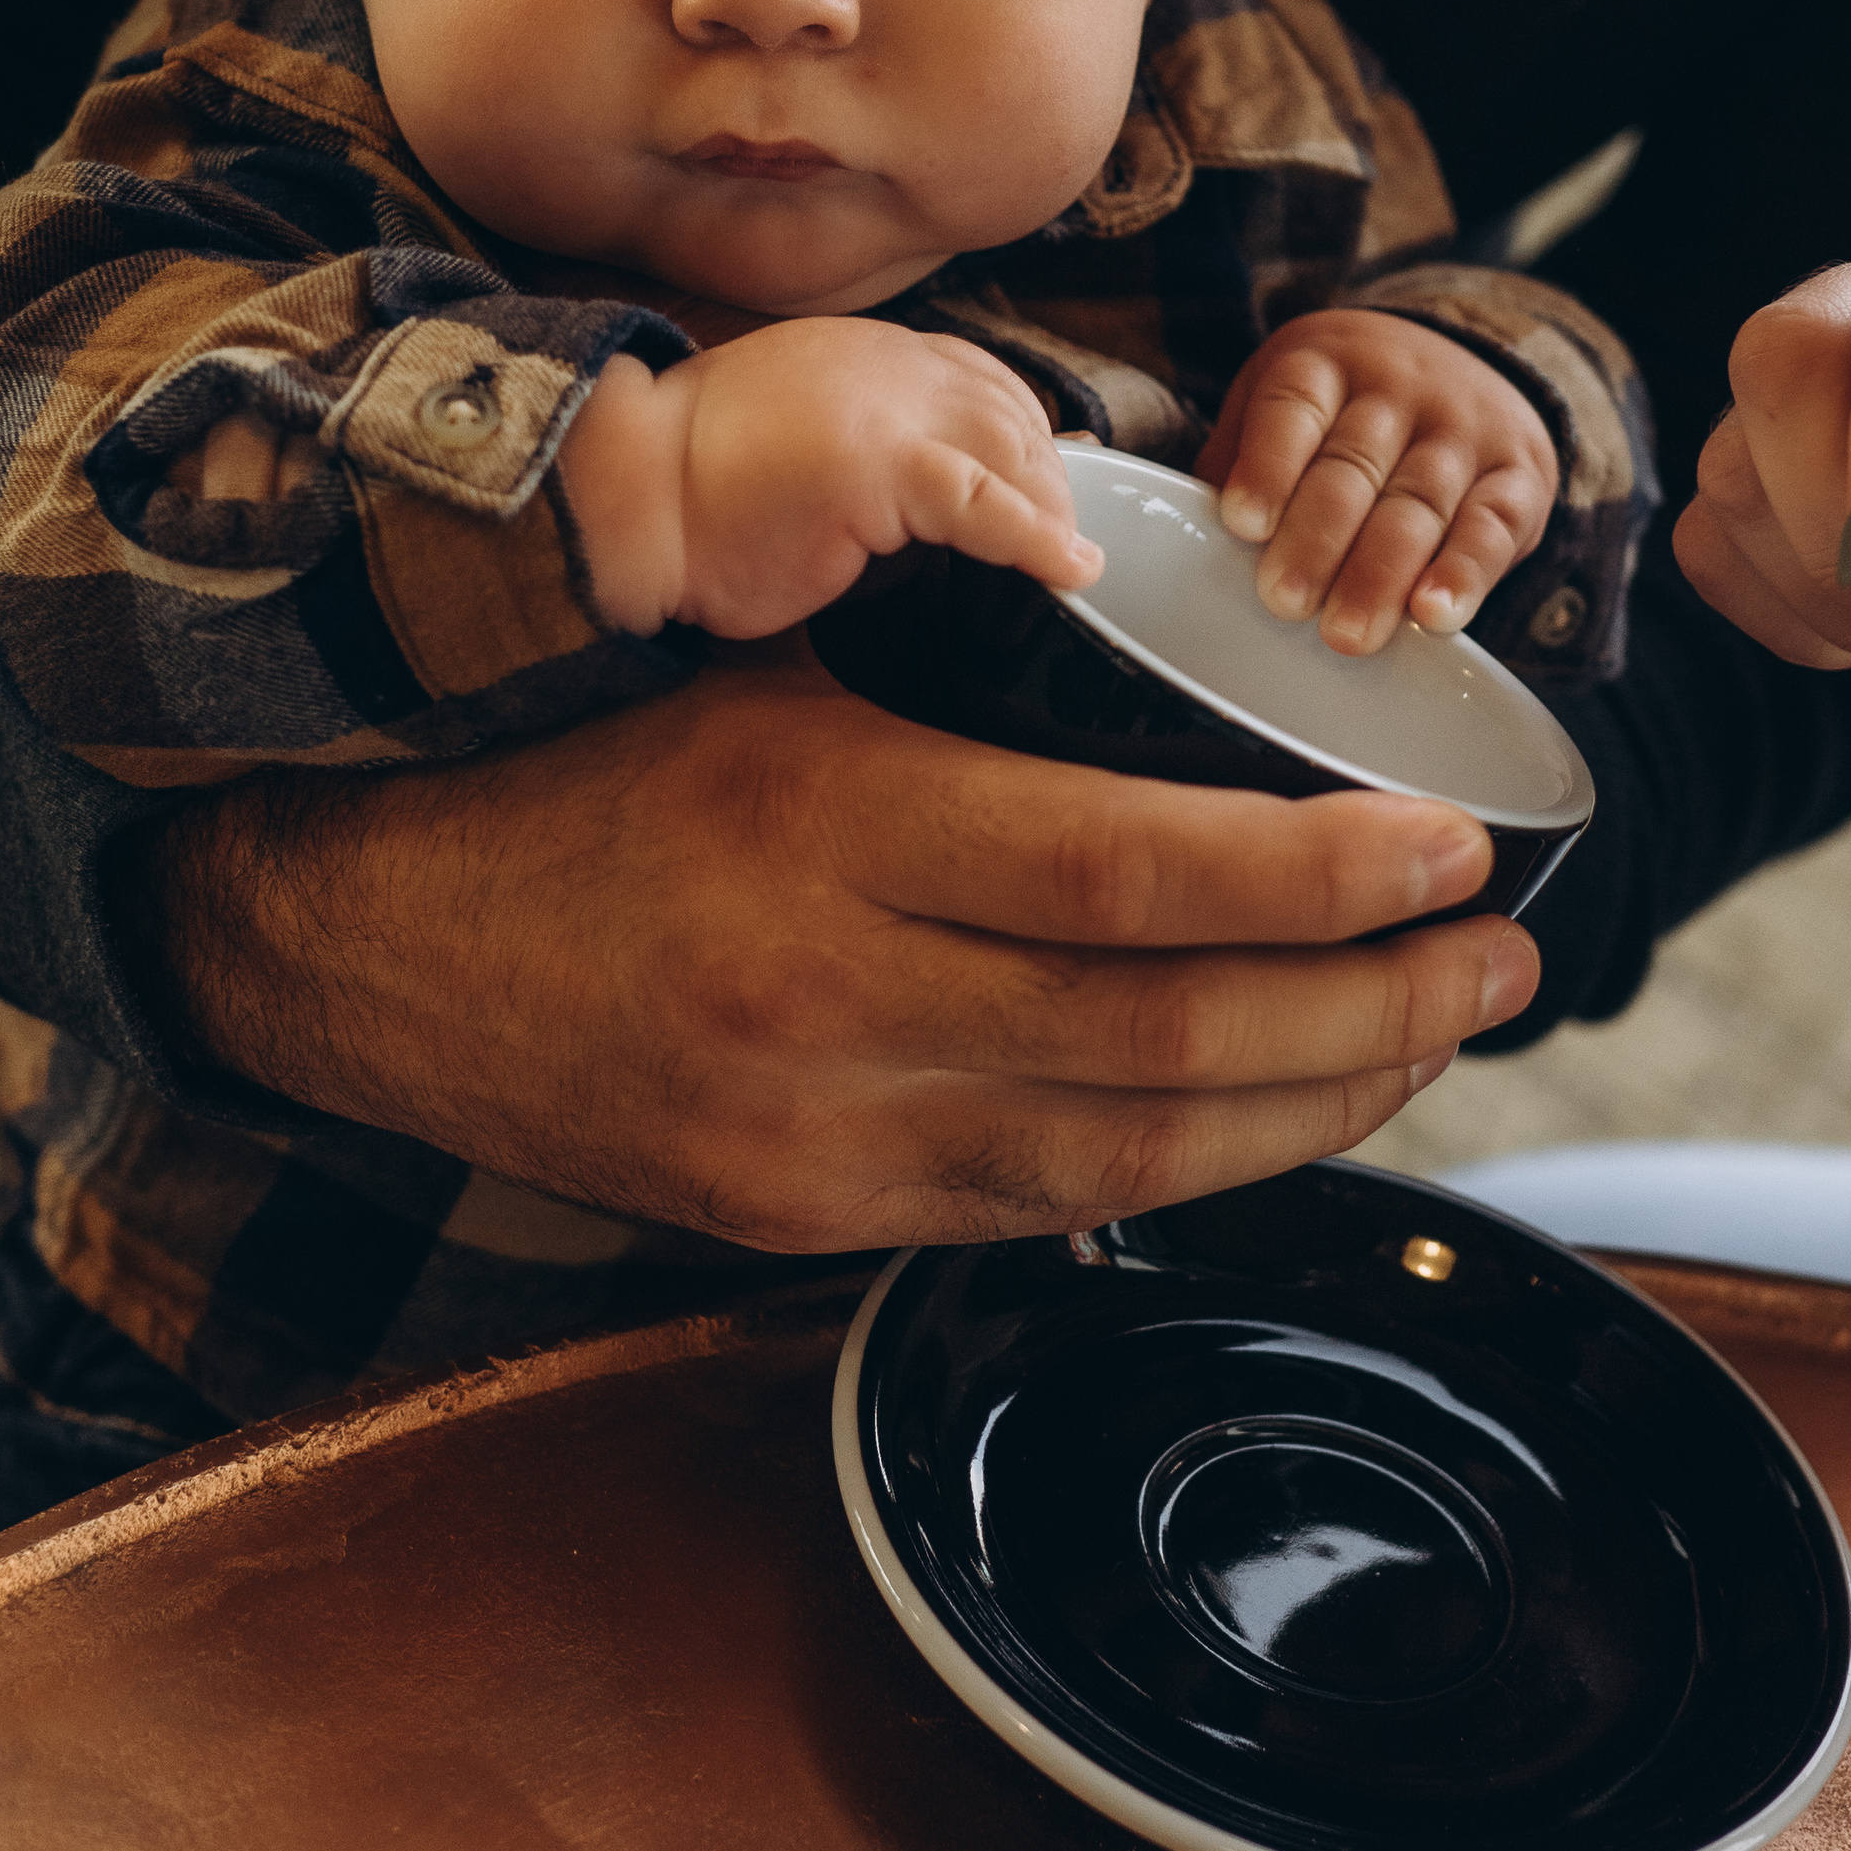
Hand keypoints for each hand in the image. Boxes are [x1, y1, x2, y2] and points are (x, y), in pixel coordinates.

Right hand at [135, 644, 1539, 1249]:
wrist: (350, 930)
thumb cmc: (573, 757)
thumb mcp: (758, 667)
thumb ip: (952, 661)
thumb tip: (1164, 630)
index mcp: (817, 824)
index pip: (1132, 872)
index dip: (1324, 878)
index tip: (1455, 856)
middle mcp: (820, 1003)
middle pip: (1167, 1045)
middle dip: (1374, 1015)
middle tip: (1499, 965)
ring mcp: (806, 1141)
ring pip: (1127, 1162)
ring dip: (1313, 1112)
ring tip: (1429, 1041)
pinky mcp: (791, 1221)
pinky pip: (1033, 1216)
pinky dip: (1178, 1172)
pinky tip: (1268, 1119)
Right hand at [560, 319, 1099, 638]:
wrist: (623, 493)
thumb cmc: (692, 493)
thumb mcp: (795, 444)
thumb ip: (864, 452)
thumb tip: (933, 508)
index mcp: (864, 354)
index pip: (980, 379)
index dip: (1023, 439)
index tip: (1044, 495)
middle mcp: (885, 364)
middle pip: (1009, 412)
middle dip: (1047, 480)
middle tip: (1057, 546)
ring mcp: (884, 407)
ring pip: (1011, 450)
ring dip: (1047, 512)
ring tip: (1060, 565)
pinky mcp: (879, 464)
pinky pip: (982, 501)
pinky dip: (1035, 538)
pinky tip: (1069, 572)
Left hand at [1195, 308, 1556, 652]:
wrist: (1468, 364)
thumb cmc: (1344, 410)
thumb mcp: (1284, 405)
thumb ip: (1239, 464)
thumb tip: (1180, 543)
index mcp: (1325, 362)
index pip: (1292, 407)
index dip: (1268, 465)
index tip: (1243, 523)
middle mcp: (1399, 387)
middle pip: (1353, 466)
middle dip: (1318, 539)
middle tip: (1284, 602)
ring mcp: (1464, 428)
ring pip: (1419, 502)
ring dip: (1381, 573)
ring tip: (1347, 633)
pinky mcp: (1518, 474)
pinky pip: (1491, 527)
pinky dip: (1465, 574)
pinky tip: (1435, 617)